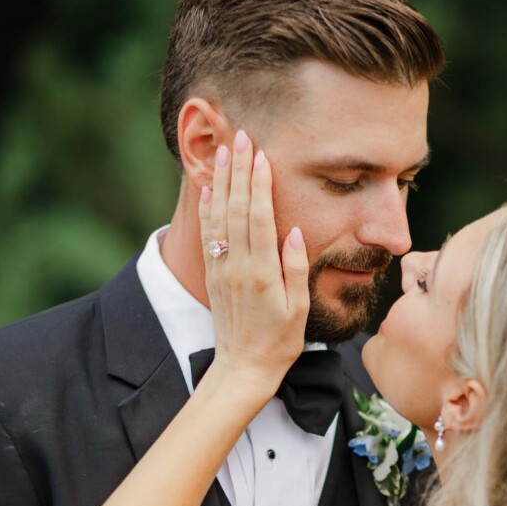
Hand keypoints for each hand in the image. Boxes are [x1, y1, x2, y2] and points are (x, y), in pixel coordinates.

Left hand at [199, 129, 309, 393]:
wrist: (242, 369)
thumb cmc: (278, 342)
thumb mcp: (298, 311)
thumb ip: (296, 270)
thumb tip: (296, 232)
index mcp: (262, 273)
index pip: (259, 217)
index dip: (259, 183)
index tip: (261, 154)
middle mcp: (238, 266)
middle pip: (237, 208)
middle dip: (239, 170)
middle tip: (241, 136)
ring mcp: (222, 269)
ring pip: (220, 216)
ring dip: (222, 181)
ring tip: (223, 150)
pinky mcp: (214, 275)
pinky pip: (208, 235)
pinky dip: (208, 209)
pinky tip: (209, 189)